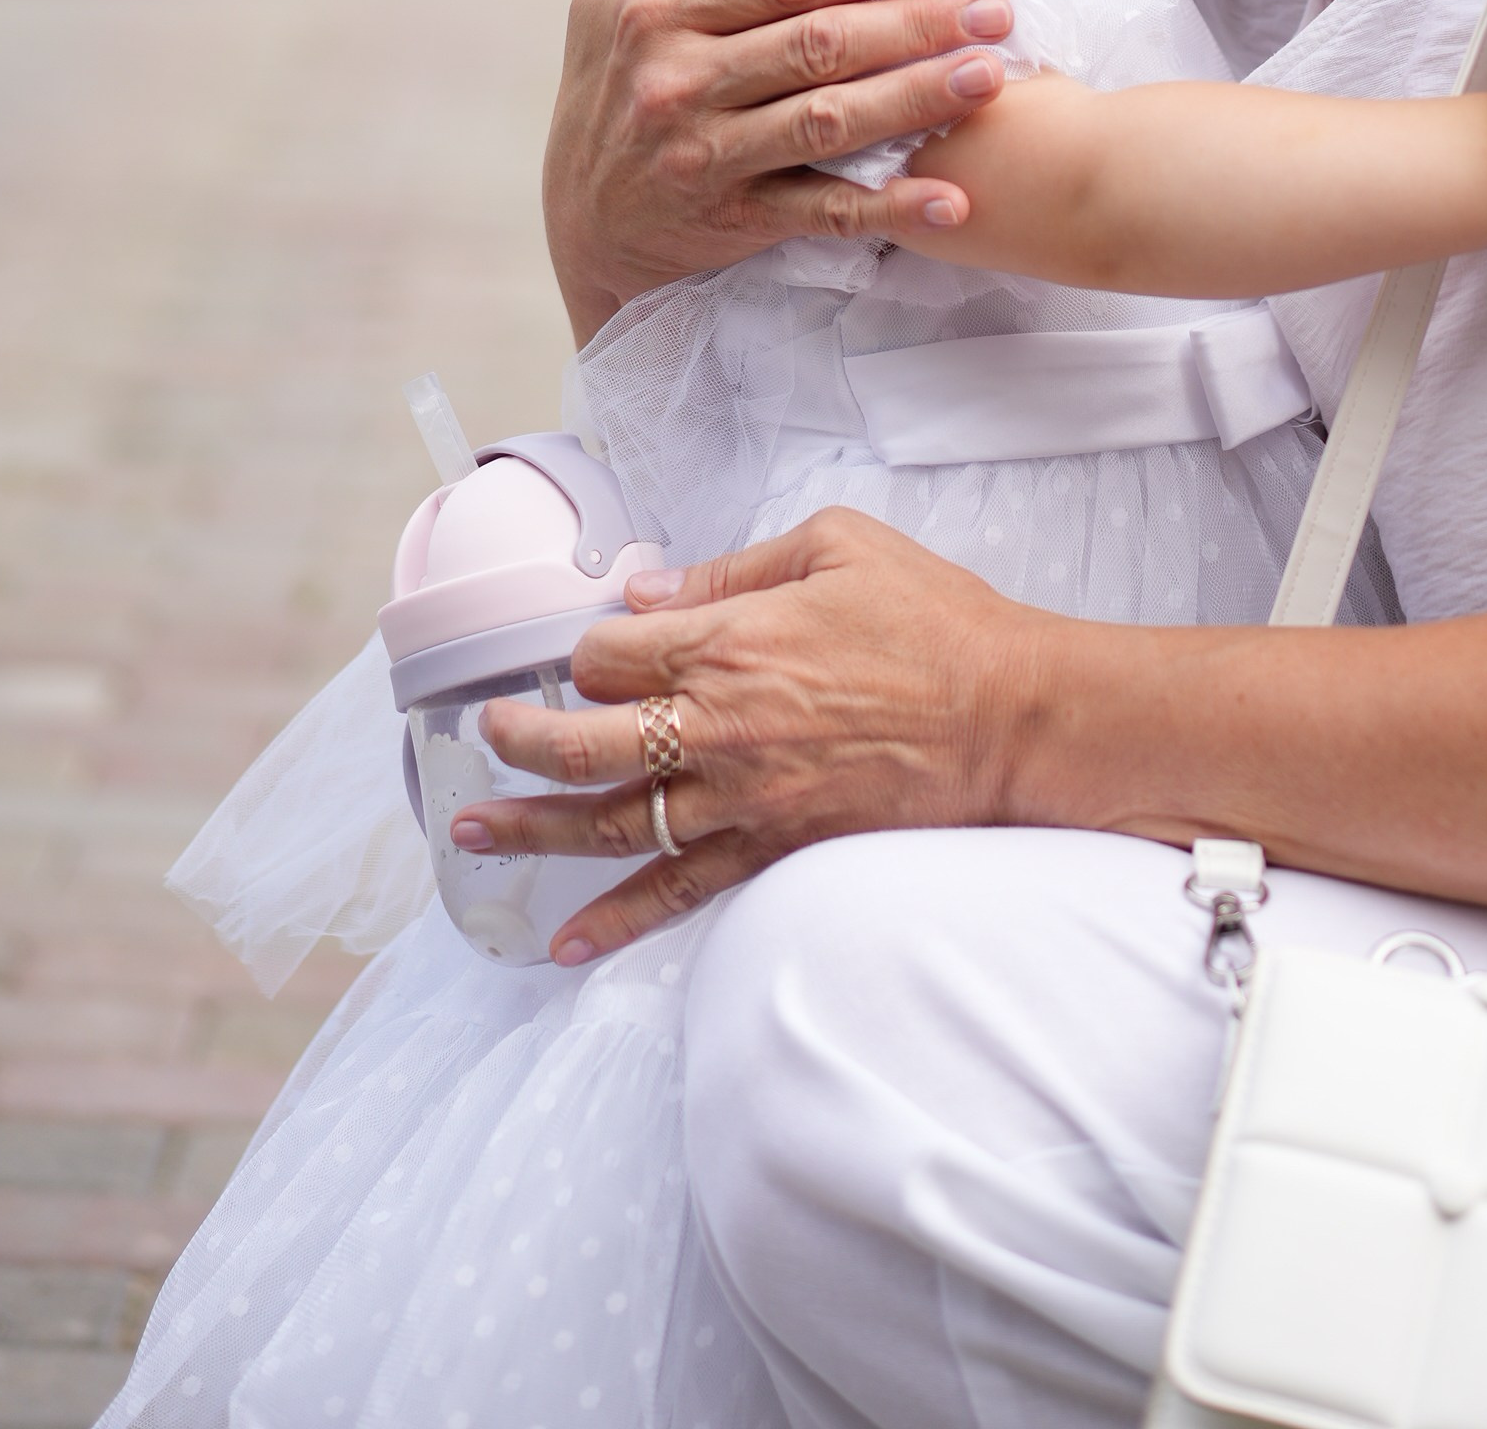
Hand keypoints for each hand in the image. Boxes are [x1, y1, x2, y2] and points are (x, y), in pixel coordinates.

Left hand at [460, 513, 1046, 960]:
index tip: (588, 648)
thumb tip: (650, 593)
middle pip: (581, 742)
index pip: (607, 653)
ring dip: (534, 831)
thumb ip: (733, 566)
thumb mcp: (837, 544)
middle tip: (484, 739)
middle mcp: (717, 726)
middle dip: (518, 739)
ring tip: (475, 833)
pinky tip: (568, 942)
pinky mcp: (775, 849)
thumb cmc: (934, 619)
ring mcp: (742, 797)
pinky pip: (680, 892)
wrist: (1012, 717)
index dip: (585, 649)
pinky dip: (619, 921)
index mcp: (728, 640)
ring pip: (611, 823)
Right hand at [542, 0, 1018, 336]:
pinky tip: (951, 199)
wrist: (586, 213)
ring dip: (917, 98)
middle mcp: (674, 78)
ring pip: (829, 119)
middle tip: (996, 11)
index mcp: (653, 6)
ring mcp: (702, 154)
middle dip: (918, 22)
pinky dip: (889, 208)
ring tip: (990, 77)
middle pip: (819, 41)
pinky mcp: (728, 219)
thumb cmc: (619, 73)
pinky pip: (821, 213)